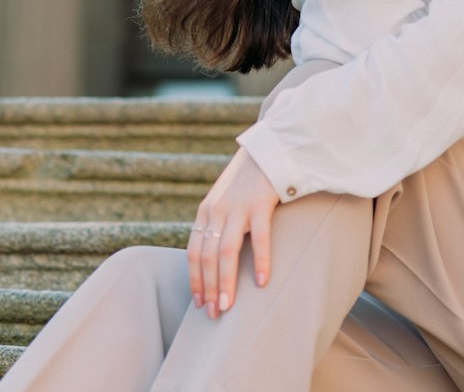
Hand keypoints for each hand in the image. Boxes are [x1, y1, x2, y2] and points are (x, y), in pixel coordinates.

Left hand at [187, 146, 279, 316]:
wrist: (269, 149)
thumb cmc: (248, 179)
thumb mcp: (224, 199)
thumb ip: (217, 223)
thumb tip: (212, 259)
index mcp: (206, 210)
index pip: (194, 253)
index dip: (195, 281)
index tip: (199, 304)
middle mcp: (217, 209)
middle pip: (207, 257)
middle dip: (208, 289)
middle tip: (213, 315)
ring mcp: (238, 206)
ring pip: (226, 252)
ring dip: (225, 283)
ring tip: (228, 307)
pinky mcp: (260, 202)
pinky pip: (259, 238)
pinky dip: (259, 261)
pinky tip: (261, 281)